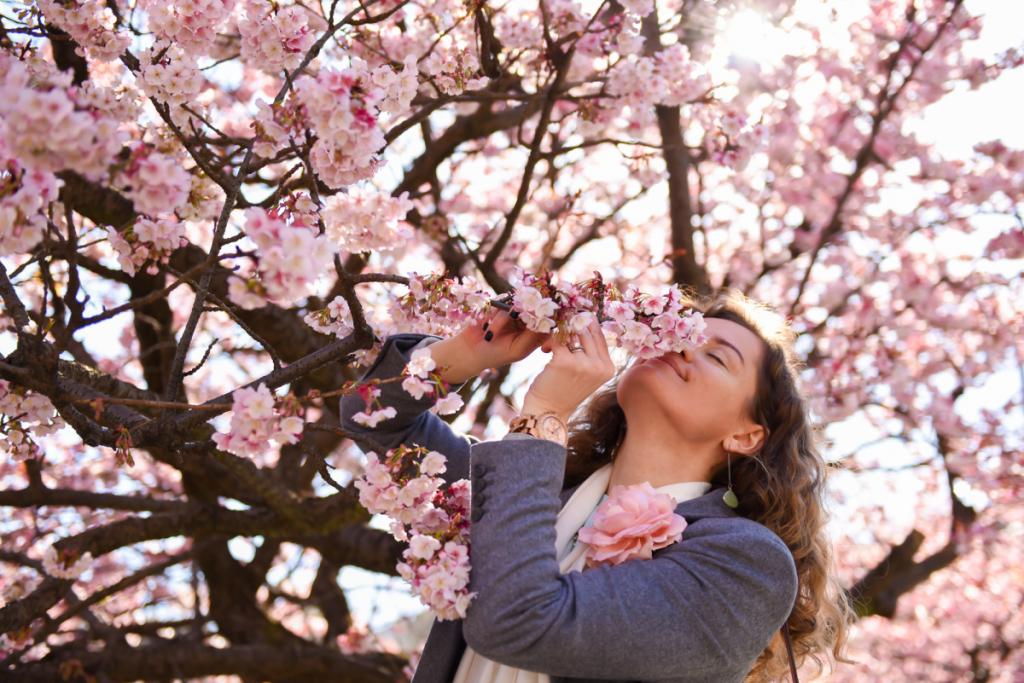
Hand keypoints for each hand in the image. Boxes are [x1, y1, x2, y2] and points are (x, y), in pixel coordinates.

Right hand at [429, 307, 549, 382]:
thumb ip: (533, 337)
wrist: (471, 350)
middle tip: (513, 318)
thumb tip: (546, 321)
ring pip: (516, 306)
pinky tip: (486, 328)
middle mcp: (528, 320)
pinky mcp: (501, 304)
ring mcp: (515, 311)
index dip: (546, 317)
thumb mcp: (518, 350)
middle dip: (523, 313)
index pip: (549, 321)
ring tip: (490, 335)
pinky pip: (502, 302)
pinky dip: (494, 316)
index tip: (535, 320)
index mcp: (536, 333)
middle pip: (535, 308)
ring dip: (501, 320)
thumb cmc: (497, 354)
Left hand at [521, 314, 615, 420]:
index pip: (599, 335)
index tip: (572, 318)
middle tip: (557, 333)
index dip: (585, 323)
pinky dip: (548, 342)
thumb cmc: (564, 391)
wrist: (548, 412)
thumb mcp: (587, 374)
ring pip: (570, 333)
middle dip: (568, 327)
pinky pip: (556, 339)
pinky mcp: (565, 361)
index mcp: (609, 368)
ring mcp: (584, 364)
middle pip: (585, 330)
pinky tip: (545, 351)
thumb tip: (586, 320)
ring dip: (557, 335)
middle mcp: (599, 366)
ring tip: (549, 346)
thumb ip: (591, 353)